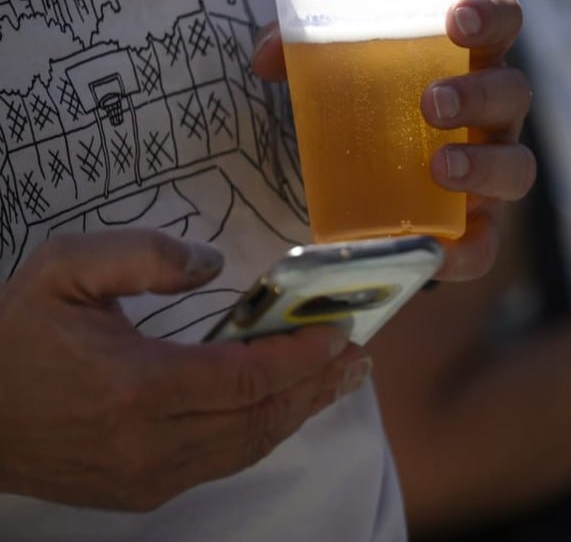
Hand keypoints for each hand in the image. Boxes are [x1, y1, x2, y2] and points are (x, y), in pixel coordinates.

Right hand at [0, 230, 370, 510]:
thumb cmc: (16, 337)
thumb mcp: (65, 268)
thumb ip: (143, 256)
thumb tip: (213, 265)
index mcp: (138, 386)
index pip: (248, 378)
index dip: (302, 354)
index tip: (339, 329)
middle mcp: (152, 442)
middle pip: (262, 417)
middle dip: (318, 385)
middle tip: (358, 356)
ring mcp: (150, 476)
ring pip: (249, 446)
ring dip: (300, 412)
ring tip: (338, 380)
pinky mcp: (143, 491)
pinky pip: (223, 461)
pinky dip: (262, 432)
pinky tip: (284, 407)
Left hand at [253, 0, 535, 280]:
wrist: (361, 194)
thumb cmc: (364, 112)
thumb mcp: (333, 74)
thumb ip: (303, 53)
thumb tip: (268, 56)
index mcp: (465, 61)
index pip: (501, 22)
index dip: (491, 14)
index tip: (456, 19)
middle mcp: (490, 114)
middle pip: (513, 93)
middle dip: (479, 95)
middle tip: (432, 103)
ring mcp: (489, 171)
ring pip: (517, 166)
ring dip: (484, 165)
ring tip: (439, 167)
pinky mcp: (477, 229)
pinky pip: (486, 246)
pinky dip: (465, 252)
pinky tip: (436, 252)